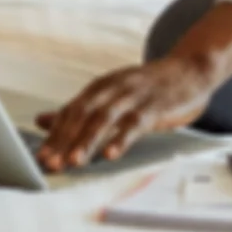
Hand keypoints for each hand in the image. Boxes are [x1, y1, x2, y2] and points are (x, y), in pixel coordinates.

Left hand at [33, 54, 214, 170]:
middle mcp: (113, 88)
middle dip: (65, 140)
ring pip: (105, 118)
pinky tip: (111, 154)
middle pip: (82, 114)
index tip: (41, 157)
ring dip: (87, 140)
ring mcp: (134, 96)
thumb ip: (79, 110)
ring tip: (74, 161)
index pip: (70, 111)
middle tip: (51, 162)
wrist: (190, 69)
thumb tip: (41, 121)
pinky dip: (121, 139)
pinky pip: (135, 123)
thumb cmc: (149, 88)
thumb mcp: (112, 94)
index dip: (54, 135)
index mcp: (100, 87)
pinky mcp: (155, 106)